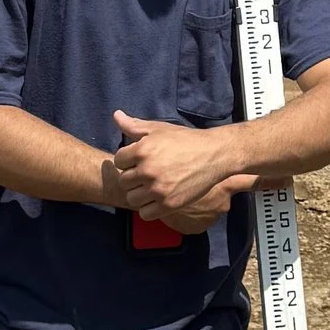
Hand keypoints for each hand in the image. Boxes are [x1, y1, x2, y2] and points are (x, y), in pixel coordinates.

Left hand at [110, 112, 256, 235]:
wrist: (214, 155)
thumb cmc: (185, 140)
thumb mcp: (159, 129)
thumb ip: (134, 125)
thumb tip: (116, 115)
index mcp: (143, 150)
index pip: (118, 161)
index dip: (128, 160)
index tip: (139, 160)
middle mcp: (148, 170)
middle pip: (124, 181)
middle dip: (132, 177)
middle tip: (146, 174)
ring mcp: (159, 189)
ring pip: (132, 198)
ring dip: (139, 193)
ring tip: (150, 187)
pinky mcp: (169, 204)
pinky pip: (145, 213)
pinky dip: (148, 208)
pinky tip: (157, 198)